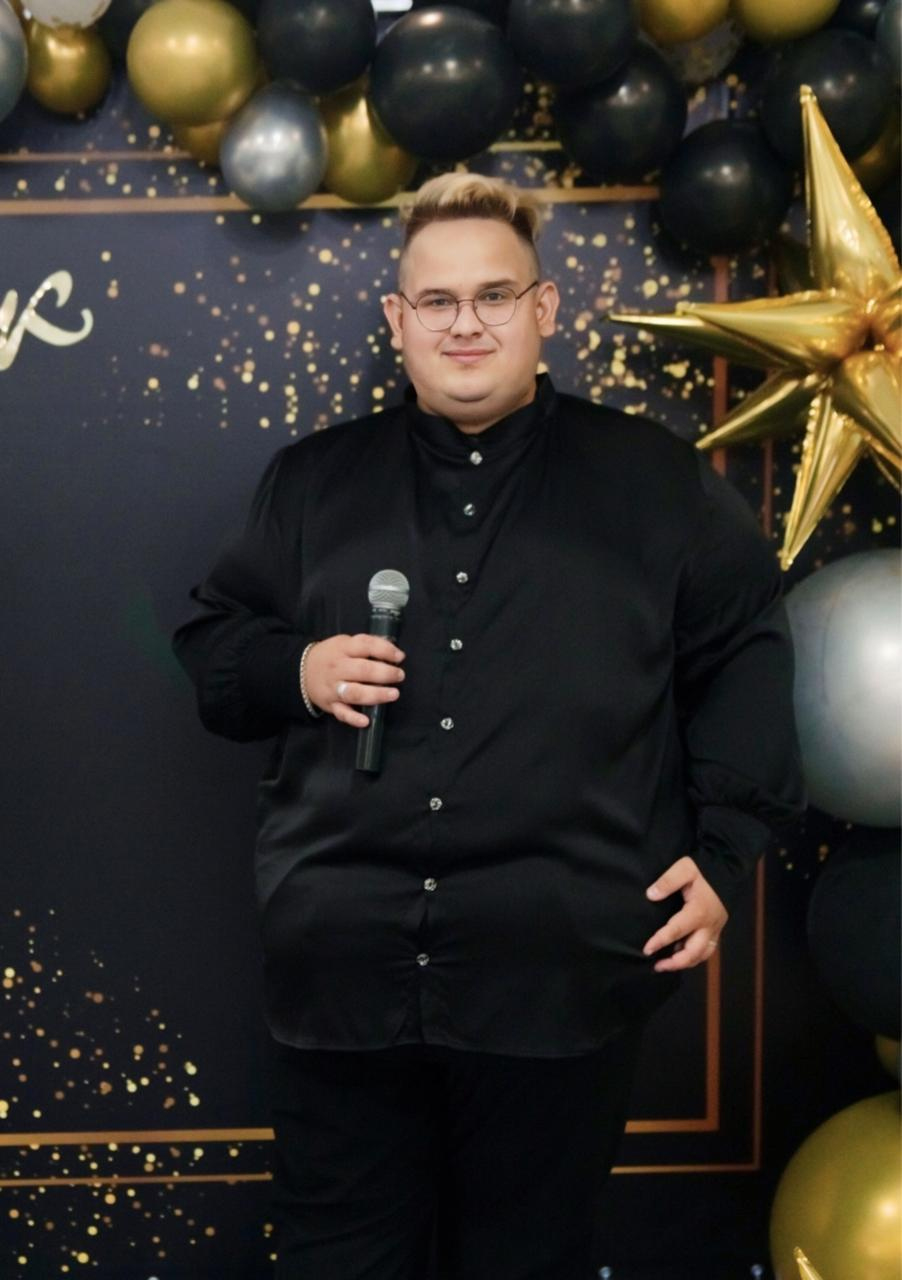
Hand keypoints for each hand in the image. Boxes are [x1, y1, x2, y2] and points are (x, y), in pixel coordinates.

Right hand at [305, 634, 404, 727]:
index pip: (365, 645)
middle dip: (385, 673)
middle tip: (399, 676)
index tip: (400, 657)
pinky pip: (342, 713)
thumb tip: (393, 650)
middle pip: (363, 670)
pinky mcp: (331, 705)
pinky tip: (366, 721)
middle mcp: (337, 668)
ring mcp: (333, 688)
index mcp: (342, 648)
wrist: (301, 671)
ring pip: (355, 692)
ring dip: (376, 694)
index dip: (385, 650)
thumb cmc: (331, 656)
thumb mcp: (344, 643)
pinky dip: (354, 718)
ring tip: (394, 694)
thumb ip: (366, 645)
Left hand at [642, 855, 727, 972]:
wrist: (727, 873)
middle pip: (693, 953)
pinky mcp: (717, 931)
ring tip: (666, 965)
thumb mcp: (684, 868)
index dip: (660, 941)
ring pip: (702, 955)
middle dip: (674, 963)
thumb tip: (651, 895)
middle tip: (656, 966)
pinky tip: (680, 956)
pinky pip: (707, 950)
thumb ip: (667, 881)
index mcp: (698, 912)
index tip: (647, 949)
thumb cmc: (704, 871)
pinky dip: (694, 957)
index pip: (676, 931)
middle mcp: (708, 926)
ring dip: (684, 963)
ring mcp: (714, 930)